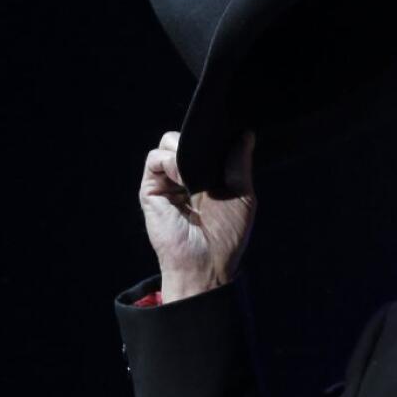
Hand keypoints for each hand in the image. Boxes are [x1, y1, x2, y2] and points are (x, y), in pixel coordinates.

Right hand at [138, 130, 256, 301]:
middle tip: (209, 161)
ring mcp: (167, 182)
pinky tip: (183, 176)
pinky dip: (169, 160)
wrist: (207, 261)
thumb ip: (240, 164)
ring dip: (184, 151)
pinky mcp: (151, 189)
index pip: (203, 144)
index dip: (211, 139)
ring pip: (168, 143)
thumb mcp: (242, 195)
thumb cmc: (227, 235)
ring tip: (196, 175)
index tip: (224, 137)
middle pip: (184, 139)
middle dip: (196, 142)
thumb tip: (245, 135)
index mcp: (207, 176)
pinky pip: (154, 158)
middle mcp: (185, 176)